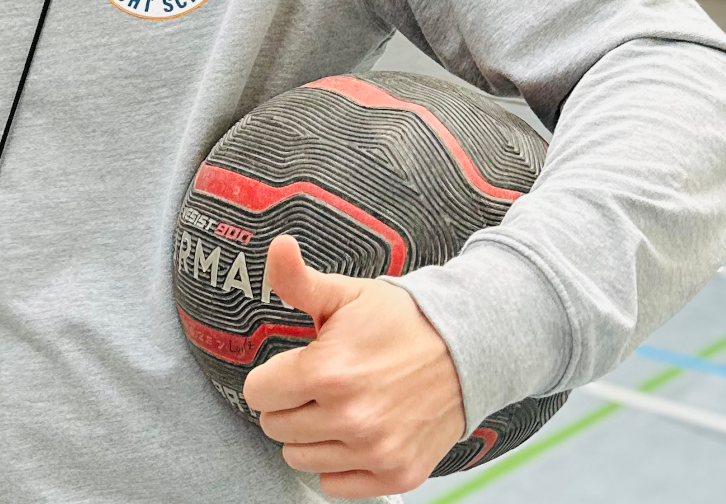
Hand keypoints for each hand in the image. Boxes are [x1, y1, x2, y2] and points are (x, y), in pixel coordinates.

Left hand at [243, 236, 466, 497]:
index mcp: (326, 372)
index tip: (295, 367)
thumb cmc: (399, 320)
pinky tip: (353, 436)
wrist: (468, 349)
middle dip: (288, 404)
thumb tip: (277, 245)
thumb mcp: (344, 294)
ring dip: (310, 436)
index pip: (257, 394)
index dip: (271, 377)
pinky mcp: (398, 474)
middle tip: (318, 386)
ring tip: (336, 407)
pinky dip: (338, 465)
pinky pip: (335, 486)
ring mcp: (375, 450)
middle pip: (275, 427)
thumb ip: (297, 279)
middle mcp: (349, 417)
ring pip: (299, 458)